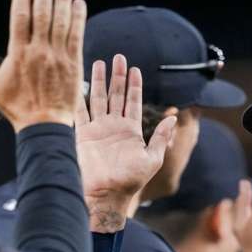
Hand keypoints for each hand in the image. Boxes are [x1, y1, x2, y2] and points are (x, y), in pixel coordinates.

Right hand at [0, 0, 85, 131]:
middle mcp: (38, 52)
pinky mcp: (73, 64)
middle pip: (42, 13)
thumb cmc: (16, 107)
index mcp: (17, 53)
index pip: (20, 16)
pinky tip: (78, 4)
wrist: (44, 126)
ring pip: (61, 22)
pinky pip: (77, 36)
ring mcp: (57, 57)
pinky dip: (78, 18)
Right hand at [76, 55, 175, 231]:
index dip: (134, 85)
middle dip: (117, 76)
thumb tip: (172, 119)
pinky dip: (79, 97)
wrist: (106, 194)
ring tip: (100, 62)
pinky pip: (80, 112)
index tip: (134, 69)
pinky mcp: (83, 135)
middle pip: (115, 95)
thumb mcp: (152, 158)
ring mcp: (97, 129)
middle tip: (118, 57)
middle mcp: (113, 126)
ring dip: (99, 81)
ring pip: (98, 98)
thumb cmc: (131, 180)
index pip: (132, 101)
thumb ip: (160, 137)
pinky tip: (79, 82)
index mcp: (130, 130)